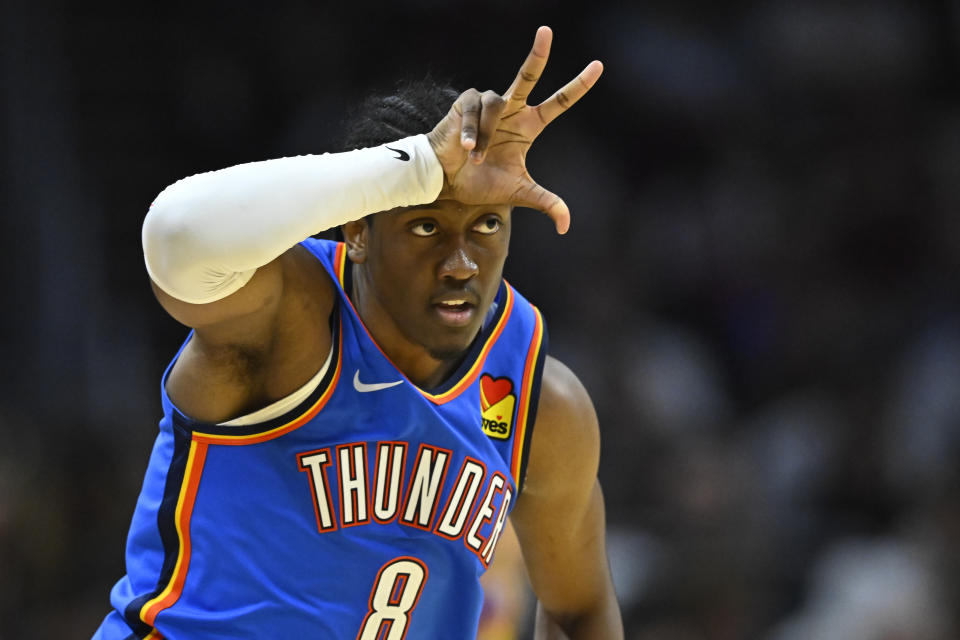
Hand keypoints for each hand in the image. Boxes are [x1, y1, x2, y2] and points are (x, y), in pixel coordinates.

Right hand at [426, 26, 602, 233]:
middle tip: (546, 31)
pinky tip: (465, 148)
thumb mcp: (518, 193)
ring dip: (486, 135)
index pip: (559, 103)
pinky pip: (474, 110)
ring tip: (475, 157)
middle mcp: (511, 110)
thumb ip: (545, 202)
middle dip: (537, 54)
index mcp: (528, 126)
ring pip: (496, 105)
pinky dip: (472, 131)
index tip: (598, 67)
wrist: (446, 182)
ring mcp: (488, 103)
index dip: (578, 86)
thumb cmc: (480, 183)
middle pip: (527, 77)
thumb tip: (566, 226)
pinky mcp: (465, 102)